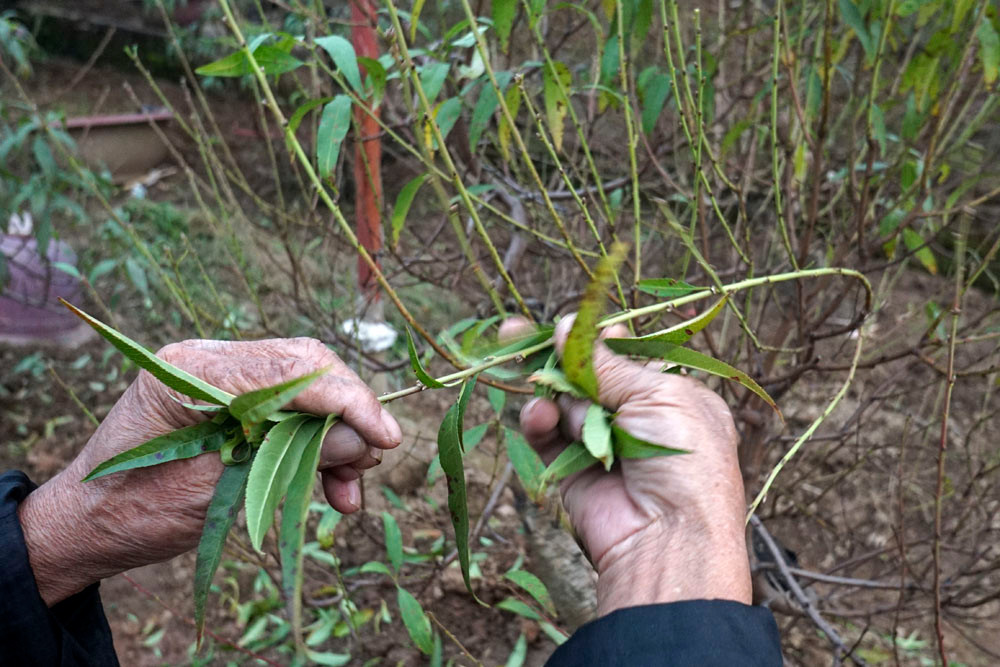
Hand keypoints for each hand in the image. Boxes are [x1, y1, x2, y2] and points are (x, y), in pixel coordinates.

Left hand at [17, 337, 401, 605]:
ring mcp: (225, 377)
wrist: (88, 527)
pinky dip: (319, 447)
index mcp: (191, 370)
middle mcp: (210, 360)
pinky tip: (335, 486)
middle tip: (373, 459)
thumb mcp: (210, 492)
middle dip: (349, 414)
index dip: (346, 401)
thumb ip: (282, 459)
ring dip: (338, 438)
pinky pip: (296, 413)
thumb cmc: (131, 511)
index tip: (385, 436)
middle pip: (307, 368)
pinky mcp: (237, 402)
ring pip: (309, 390)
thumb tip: (355, 443)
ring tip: (349, 488)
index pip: (290, 370)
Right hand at [510, 316, 750, 614]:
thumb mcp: (657, 395)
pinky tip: (538, 415)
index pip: (627, 358)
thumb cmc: (683, 460)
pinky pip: (546, 436)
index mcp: (673, 397)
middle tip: (514, 330)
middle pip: (586, 376)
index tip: (567, 323)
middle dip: (555, 355)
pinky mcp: (572, 471)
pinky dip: (538, 422)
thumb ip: (607, 363)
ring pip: (562, 402)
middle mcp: (637, 420)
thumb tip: (566, 325)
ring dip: (550, 391)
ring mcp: (602, 446)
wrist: (668, 538)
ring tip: (542, 388)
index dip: (596, 340)